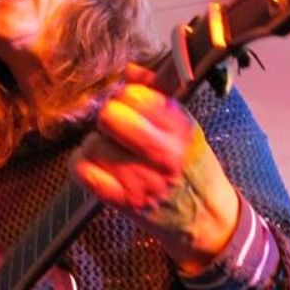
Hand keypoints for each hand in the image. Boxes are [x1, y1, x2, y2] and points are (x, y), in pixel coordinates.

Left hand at [71, 65, 238, 273]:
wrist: (207, 218)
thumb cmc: (194, 167)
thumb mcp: (186, 128)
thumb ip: (157, 96)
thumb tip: (128, 70)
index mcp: (179, 128)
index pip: (134, 96)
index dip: (123, 97)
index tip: (126, 105)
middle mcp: (163, 152)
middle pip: (110, 117)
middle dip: (107, 117)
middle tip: (113, 126)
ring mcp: (142, 179)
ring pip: (93, 145)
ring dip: (94, 144)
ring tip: (107, 149)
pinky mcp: (125, 201)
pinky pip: (85, 173)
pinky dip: (82, 165)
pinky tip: (95, 165)